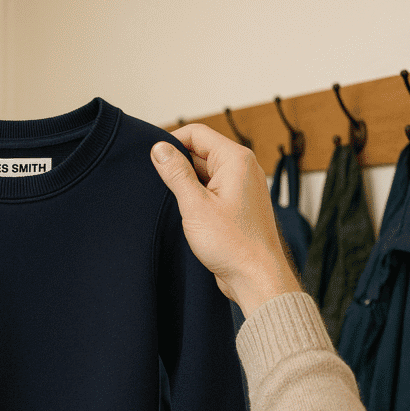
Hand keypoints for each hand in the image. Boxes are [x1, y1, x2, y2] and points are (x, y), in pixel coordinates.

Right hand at [150, 123, 301, 317]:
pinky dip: (197, 196)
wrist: (256, 277)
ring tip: (179, 205)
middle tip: (162, 187)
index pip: (196, 133)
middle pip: (200, 150)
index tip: (153, 161)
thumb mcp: (195, 205)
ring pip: (205, 171)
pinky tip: (188, 214)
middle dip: (178, 165)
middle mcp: (242, 168)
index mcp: (236, 159)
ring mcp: (241, 186)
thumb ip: (176, 173)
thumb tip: (159, 149)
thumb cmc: (234, 244)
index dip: (171, 143)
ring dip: (187, 183)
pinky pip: (212, 189)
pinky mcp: (238, 203)